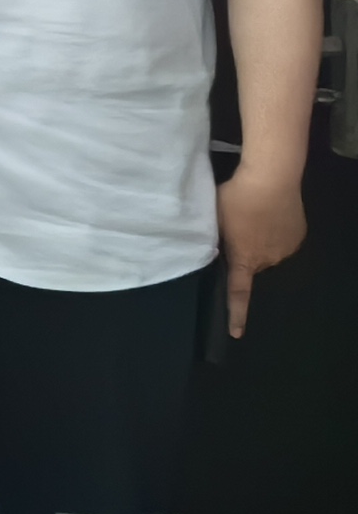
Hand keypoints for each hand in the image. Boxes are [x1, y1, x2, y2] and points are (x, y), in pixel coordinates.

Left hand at [223, 164, 308, 340]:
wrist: (271, 179)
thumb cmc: (235, 198)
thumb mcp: (216, 219)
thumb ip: (217, 239)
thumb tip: (219, 249)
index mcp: (244, 258)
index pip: (238, 292)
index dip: (236, 314)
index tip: (236, 333)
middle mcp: (268, 260)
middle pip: (253, 264)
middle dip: (246, 253)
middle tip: (239, 229)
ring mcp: (286, 249)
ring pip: (269, 252)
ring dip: (261, 241)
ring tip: (256, 216)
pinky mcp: (298, 236)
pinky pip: (283, 240)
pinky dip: (276, 232)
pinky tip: (270, 214)